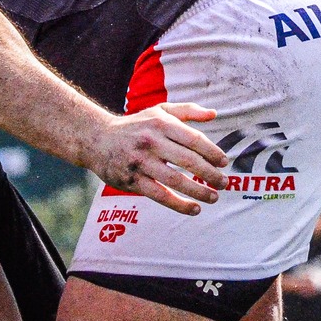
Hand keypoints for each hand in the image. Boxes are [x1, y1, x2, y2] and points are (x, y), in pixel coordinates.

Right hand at [86, 103, 226, 214]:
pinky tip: (194, 209)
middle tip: (224, 183)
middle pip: (187, 160)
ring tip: (213, 197)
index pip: (193, 139)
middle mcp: (151, 142)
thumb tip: (214, 114)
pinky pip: (158, 195)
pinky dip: (178, 204)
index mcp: (161, 124)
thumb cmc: (136, 125)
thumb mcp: (160, 111)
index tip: (224, 162)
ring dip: (198, 191)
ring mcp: (140, 162)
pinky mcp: (131, 180)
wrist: (96, 139)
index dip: (212, 152)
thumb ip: (188, 111)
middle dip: (209, 173)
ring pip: (174, 180)